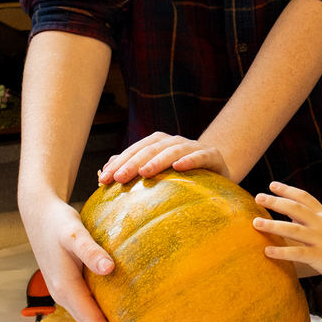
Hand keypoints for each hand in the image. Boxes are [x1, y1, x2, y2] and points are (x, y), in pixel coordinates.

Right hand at [21, 194, 131, 321]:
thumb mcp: (75, 233)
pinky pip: (89, 310)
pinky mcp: (71, 285)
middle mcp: (66, 296)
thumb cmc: (58, 223)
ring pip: (90, 321)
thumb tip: (110, 269)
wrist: (39, 215)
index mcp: (67, 289)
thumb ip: (91, 251)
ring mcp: (67, 293)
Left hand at [98, 132, 229, 183]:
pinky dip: (190, 159)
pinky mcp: (212, 156)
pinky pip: (201, 156)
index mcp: (159, 144)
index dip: (119, 163)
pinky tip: (179, 167)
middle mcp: (175, 141)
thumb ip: (133, 167)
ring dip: (158, 160)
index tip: (103, 179)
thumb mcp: (158, 174)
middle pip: (151, 148)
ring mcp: (194, 147)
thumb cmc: (182, 177)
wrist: (218, 174)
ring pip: (173, 149)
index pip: (136, 149)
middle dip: (133, 162)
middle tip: (119, 178)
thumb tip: (106, 167)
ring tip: (145, 172)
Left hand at [253, 181, 321, 284]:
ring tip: (255, 224)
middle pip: (295, 208)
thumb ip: (312, 219)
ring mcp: (321, 240)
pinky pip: (298, 253)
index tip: (271, 185)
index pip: (304, 197)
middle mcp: (321, 224)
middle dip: (275, 202)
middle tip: (258, 198)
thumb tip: (290, 214)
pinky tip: (267, 251)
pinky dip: (282, 252)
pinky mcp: (321, 257)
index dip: (287, 190)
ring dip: (273, 225)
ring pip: (293, 230)